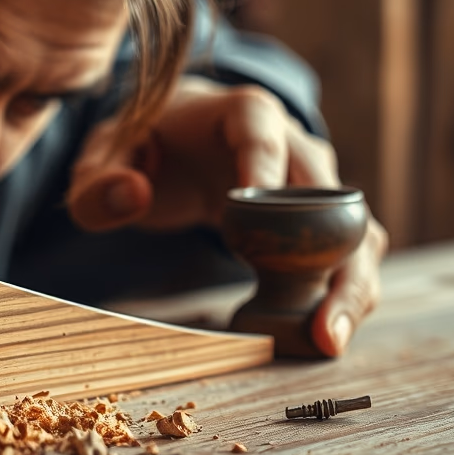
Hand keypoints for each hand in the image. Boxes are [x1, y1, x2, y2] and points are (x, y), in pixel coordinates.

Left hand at [66, 76, 388, 353]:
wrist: (178, 142)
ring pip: (355, 233)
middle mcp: (293, 144)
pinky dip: (341, 294)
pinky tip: (320, 336)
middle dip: (328, 256)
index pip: (259, 133)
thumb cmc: (144, 148)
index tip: (254, 214)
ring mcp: (315, 185)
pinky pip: (347, 257)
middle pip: (329, 194)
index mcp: (240, 114)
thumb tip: (134, 195)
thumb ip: (98, 181)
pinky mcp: (320, 222)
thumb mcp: (100, 161)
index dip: (264, 168)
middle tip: (318, 317)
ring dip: (349, 287)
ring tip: (327, 340)